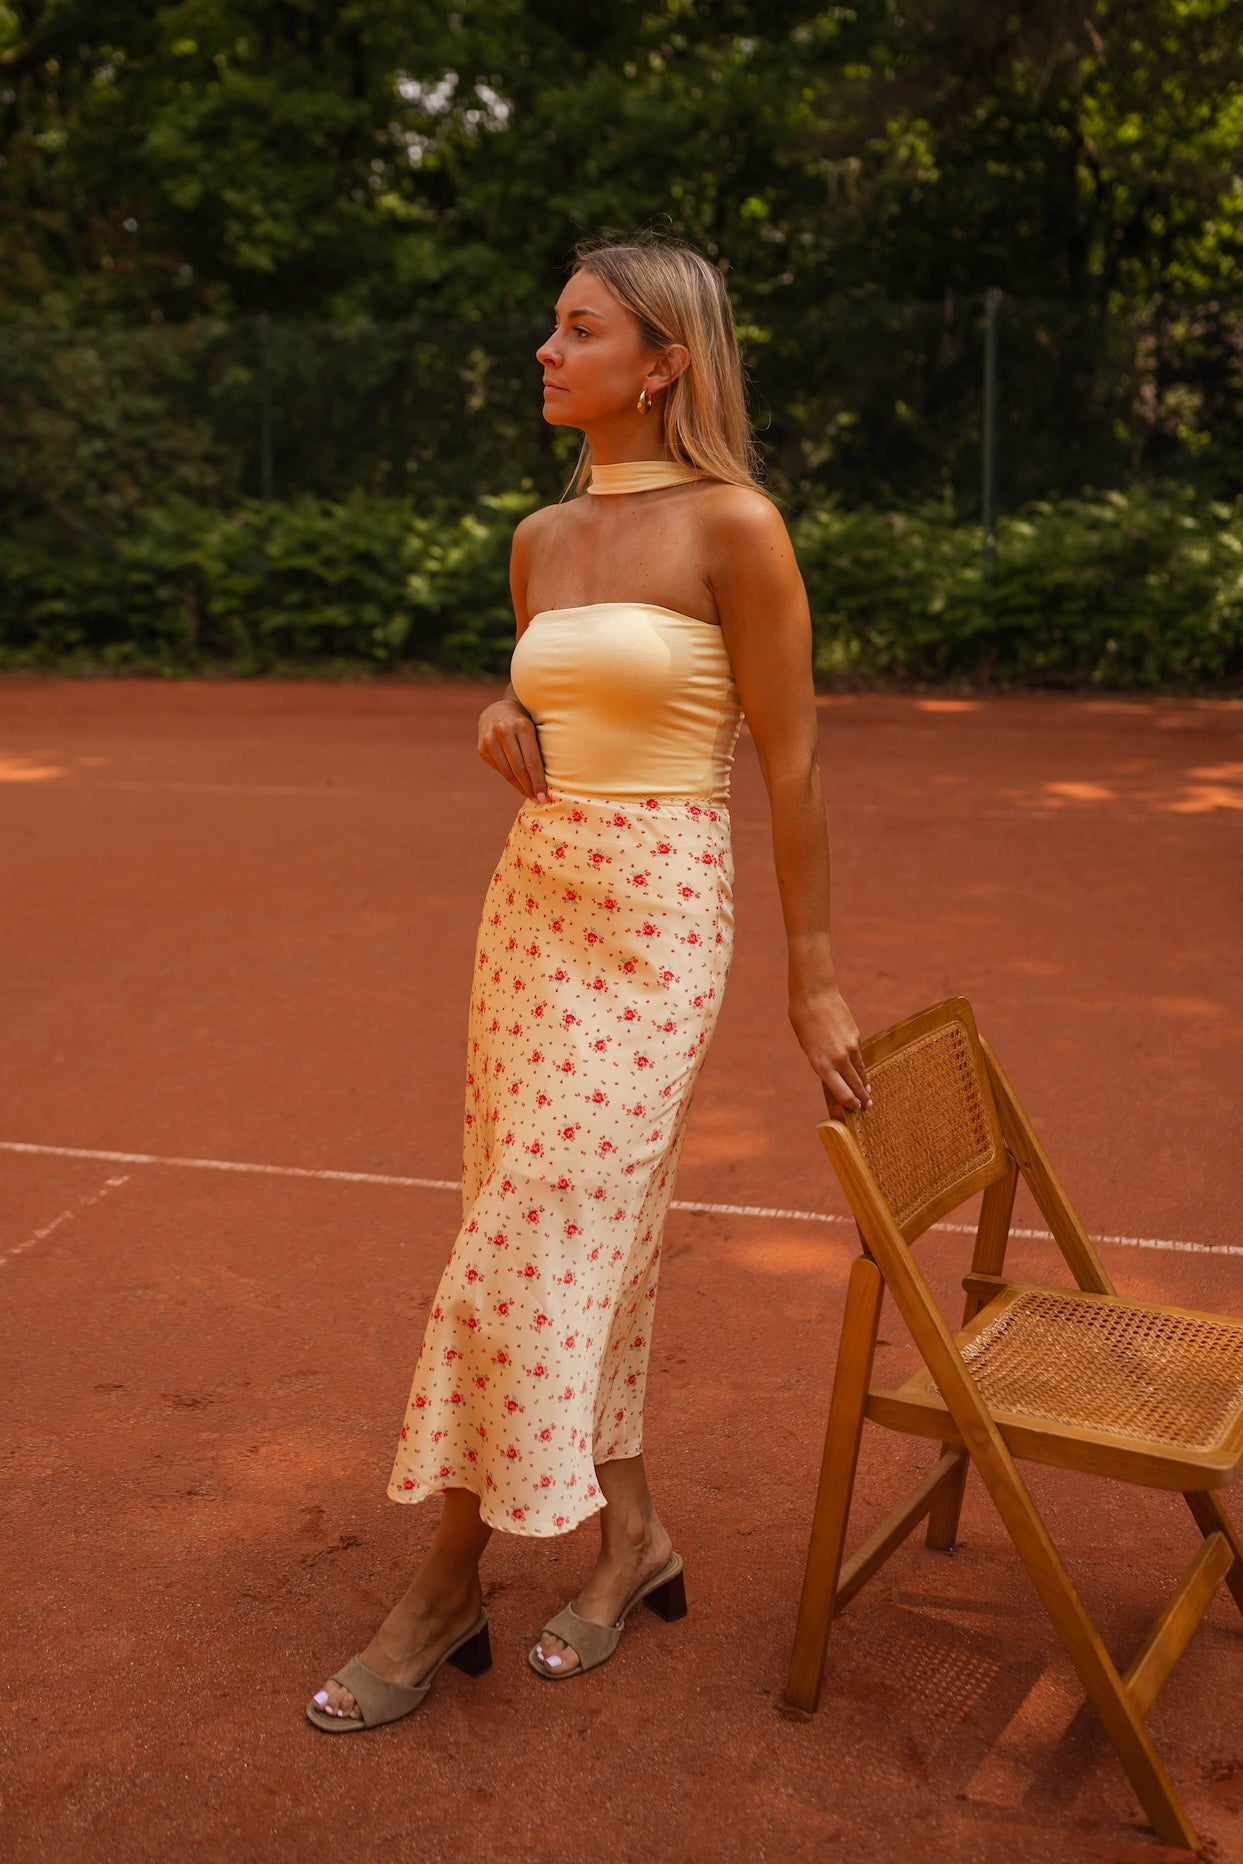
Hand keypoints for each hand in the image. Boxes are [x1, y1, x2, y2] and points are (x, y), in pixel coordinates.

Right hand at [478, 699, 547, 801]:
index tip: (544, 796)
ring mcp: (489, 739)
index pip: (531, 760)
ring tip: (529, 795)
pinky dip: (509, 778)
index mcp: (521, 725)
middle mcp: (503, 730)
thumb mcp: (535, 728)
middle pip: (518, 768)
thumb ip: (539, 748)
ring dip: (519, 786)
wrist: (498, 710)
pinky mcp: (481, 748)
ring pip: (507, 771)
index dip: (538, 781)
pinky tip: (518, 784)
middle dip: (529, 787)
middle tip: (538, 800)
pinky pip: (498, 768)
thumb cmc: (525, 721)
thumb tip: (549, 780)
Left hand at [789, 983, 871, 1113]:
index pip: (841, 1092)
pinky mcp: (856, 1036)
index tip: (855, 1108)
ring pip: (860, 1070)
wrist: (815, 995)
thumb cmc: (803, 1022)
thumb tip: (835, 1076)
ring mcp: (850, 1047)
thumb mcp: (808, 1048)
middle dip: (862, 1097)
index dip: (850, 1102)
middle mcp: (838, 1059)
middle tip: (868, 1107)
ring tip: (868, 1092)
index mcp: (821, 1065)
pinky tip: (859, 1068)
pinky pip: (858, 1054)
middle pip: (855, 1084)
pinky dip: (858, 1063)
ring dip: (864, 1082)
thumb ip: (822, 1063)